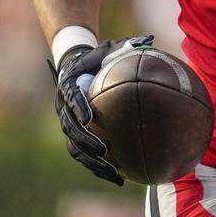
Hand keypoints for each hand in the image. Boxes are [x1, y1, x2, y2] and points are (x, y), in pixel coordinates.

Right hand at [51, 35, 152, 185]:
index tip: (90, 118)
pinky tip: (119, 177)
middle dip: (86, 141)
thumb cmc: (97, 57)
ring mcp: (67, 122)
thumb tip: (151, 39)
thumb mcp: (110, 47)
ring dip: (91, 161)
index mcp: (70, 85)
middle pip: (71, 128)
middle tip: (104, 150)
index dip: (79, 108)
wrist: (74, 66)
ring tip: (112, 172)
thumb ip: (128, 44)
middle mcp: (64, 107)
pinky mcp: (73, 134)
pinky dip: (97, 167)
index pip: (71, 98)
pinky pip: (83, 154)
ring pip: (74, 147)